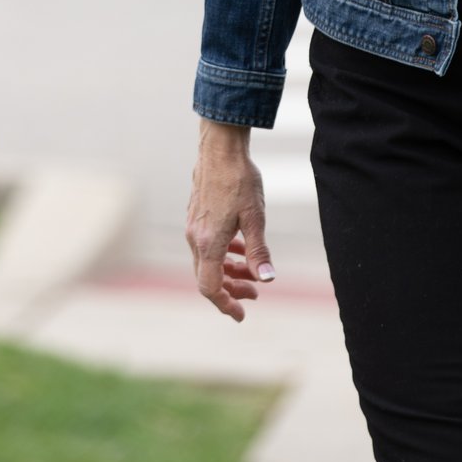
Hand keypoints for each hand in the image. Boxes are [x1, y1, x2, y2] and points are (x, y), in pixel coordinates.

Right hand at [187, 120, 274, 320]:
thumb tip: (267, 280)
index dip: (226, 304)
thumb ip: (259, 252)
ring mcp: (193, 227)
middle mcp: (195, 238)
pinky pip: (206, 246)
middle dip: (231, 289)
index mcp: (208, 243)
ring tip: (252, 272)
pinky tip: (239, 247)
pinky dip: (223, 254)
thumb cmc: (239, 180)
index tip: (242, 314)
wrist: (219, 148)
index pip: (210, 287)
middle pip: (208, 277)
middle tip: (255, 293)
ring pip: (207, 261)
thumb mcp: (255, 218)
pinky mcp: (196, 216)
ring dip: (229, 271)